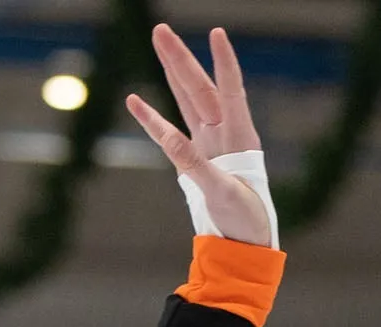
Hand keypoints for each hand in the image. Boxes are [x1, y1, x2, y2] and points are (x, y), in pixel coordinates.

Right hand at [127, 24, 272, 247]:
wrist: (245, 242)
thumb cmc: (245, 219)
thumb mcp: (222, 194)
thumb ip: (195, 165)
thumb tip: (168, 137)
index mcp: (242, 137)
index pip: (232, 90)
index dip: (224, 63)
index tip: (217, 33)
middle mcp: (224, 133)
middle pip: (200, 88)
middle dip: (180, 59)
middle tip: (160, 30)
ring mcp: (208, 143)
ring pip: (187, 100)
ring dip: (172, 73)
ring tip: (157, 43)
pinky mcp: (193, 157)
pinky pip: (170, 132)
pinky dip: (153, 119)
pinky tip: (135, 101)